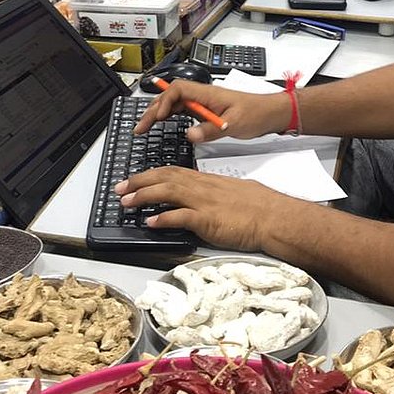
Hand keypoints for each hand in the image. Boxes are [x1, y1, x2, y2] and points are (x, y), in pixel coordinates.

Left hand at [114, 166, 298, 250]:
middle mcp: (202, 187)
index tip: (133, 180)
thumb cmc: (258, 206)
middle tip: (120, 189)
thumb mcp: (230, 193)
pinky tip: (151, 222)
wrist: (274, 216)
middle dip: (139, 182)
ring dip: (144, 196)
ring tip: (127, 202)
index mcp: (206, 180)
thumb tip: (196, 200)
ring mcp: (204, 202)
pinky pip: (181, 216)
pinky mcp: (209, 220)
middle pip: (164, 178)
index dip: (149, 175)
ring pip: (168, 192)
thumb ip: (210, 194)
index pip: (171, 172)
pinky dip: (164, 218)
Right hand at [135, 79, 290, 143]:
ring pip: (174, 103)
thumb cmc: (257, 113)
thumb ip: (211, 129)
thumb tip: (190, 135)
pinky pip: (182, 110)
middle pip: (170, 96)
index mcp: (208, 94)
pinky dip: (169, 116)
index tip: (157, 117)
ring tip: (144, 127)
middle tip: (140, 127)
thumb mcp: (234, 124)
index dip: (164, 101)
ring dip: (158, 113)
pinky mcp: (206, 110)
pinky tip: (162, 123)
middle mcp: (203, 96)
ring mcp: (203, 103)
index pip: (178, 90)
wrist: (270, 113)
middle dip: (153, 109)